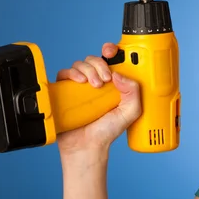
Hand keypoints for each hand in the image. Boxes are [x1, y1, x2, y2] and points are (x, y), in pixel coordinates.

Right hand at [55, 42, 141, 156]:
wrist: (87, 147)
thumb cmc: (107, 131)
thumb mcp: (130, 112)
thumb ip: (133, 92)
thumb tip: (119, 75)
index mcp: (112, 83)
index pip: (111, 59)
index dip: (111, 50)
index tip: (112, 52)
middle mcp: (96, 82)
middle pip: (95, 59)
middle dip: (100, 64)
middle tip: (105, 80)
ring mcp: (80, 86)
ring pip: (80, 64)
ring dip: (88, 69)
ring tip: (94, 85)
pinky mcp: (65, 91)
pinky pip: (64, 73)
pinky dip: (71, 73)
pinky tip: (79, 81)